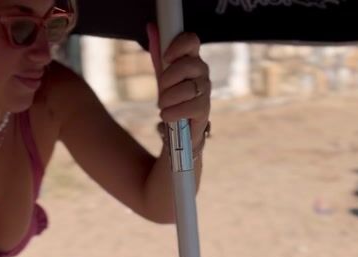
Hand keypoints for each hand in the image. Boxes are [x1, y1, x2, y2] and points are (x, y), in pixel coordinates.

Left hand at [147, 23, 210, 151]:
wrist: (179, 128)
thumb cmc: (173, 97)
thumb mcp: (163, 75)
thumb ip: (158, 54)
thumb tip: (152, 27)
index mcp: (191, 58)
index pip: (192, 40)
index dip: (178, 46)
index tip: (166, 58)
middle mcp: (201, 71)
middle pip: (187, 65)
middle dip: (168, 78)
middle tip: (161, 90)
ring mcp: (205, 90)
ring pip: (187, 88)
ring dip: (169, 98)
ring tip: (162, 106)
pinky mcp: (204, 109)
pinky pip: (189, 107)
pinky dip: (173, 112)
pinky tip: (167, 116)